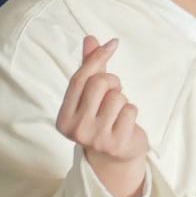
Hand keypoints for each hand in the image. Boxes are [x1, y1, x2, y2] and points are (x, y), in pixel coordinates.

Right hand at [56, 36, 151, 196]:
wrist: (115, 158)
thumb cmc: (101, 120)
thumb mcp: (90, 97)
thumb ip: (89, 69)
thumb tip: (90, 39)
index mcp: (63, 118)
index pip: (79, 80)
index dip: (96, 58)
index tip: (112, 44)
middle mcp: (75, 129)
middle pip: (99, 83)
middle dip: (112, 82)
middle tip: (114, 93)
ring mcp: (95, 138)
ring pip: (117, 96)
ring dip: (123, 100)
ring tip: (117, 113)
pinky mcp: (116, 143)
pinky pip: (130, 109)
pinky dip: (131, 111)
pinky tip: (125, 123)